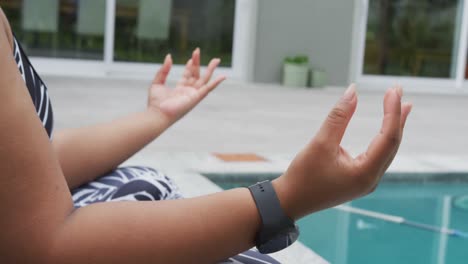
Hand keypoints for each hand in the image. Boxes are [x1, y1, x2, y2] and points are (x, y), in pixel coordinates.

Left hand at [147, 48, 225, 123]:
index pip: (188, 75)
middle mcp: (188, 92)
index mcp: (180, 89)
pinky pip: (208, 89)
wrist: (157, 114)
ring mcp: (193, 95)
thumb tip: (169, 56)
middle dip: (198, 62)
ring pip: (204, 80)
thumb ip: (163, 70)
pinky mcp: (196, 98)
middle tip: (198, 50)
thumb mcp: (157, 83)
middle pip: (196, 75)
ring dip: (210, 69)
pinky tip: (223, 76)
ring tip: (217, 60)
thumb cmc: (155, 103)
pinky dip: (216, 83)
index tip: (191, 57)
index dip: (190, 65)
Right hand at [273, 84, 411, 219]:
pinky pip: (378, 155)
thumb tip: (353, 92)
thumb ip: (338, 117)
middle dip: (396, 116)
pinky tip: (386, 127)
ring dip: (393, 126)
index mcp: (365, 173)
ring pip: (387, 150)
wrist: (290, 201)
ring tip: (400, 105)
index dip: (392, 111)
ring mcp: (366, 181)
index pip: (389, 137)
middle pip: (392, 143)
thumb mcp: (320, 143)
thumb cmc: (303, 176)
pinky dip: (383, 138)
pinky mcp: (359, 179)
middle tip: (398, 90)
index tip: (393, 90)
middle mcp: (371, 179)